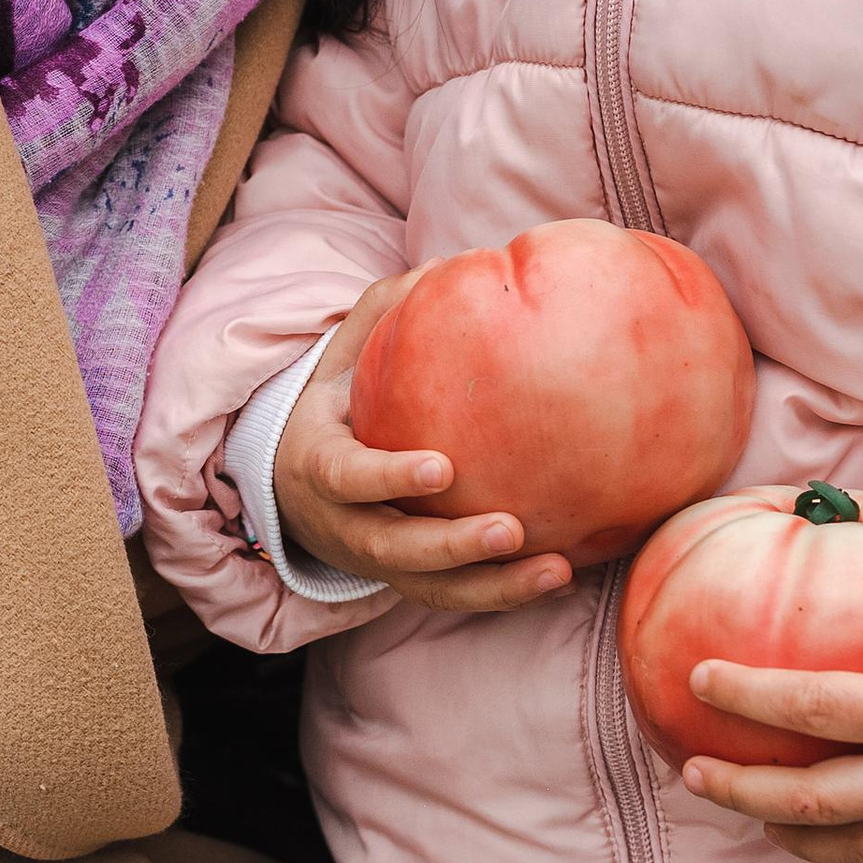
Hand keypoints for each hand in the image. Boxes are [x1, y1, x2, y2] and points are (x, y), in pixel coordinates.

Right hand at [274, 277, 572, 616]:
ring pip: (429, 588)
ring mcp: (376, 562)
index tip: (442, 467)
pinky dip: (504, 594)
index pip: (348, 479)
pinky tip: (561, 576)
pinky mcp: (409, 583)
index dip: (389, 477)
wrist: (301, 486)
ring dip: (492, 587)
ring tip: (554, 569)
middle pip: (393, 550)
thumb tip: (449, 264)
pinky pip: (456, 598)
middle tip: (510, 529)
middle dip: (451, 547)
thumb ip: (383, 313)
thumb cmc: (338, 406)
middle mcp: (344, 525)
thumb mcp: (341, 358)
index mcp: (319, 466)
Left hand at [678, 497, 862, 862]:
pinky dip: (829, 842)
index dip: (746, 695)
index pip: (813, 709)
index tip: (696, 675)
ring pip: (838, 847)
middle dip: (740, 789)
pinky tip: (800, 819)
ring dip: (777, 827)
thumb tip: (850, 503)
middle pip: (809, 804)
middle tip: (689, 765)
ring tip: (735, 797)